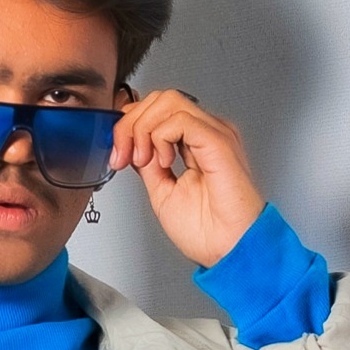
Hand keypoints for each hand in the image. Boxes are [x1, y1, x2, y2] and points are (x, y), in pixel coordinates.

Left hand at [106, 87, 264, 266]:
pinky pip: (180, 118)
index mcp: (195, 144)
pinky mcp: (218, 139)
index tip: (118, 155)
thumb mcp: (162, 192)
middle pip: (160, 99)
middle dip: (130, 124)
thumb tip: (132, 145)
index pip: (158, 110)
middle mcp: (206, 133)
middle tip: (123, 157)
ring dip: (143, 128)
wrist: (230, 250)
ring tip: (143, 160)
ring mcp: (213, 133)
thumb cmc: (208, 232)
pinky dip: (160, 136)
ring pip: (167, 101)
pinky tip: (164, 162)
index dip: (130, 124)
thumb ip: (148, 165)